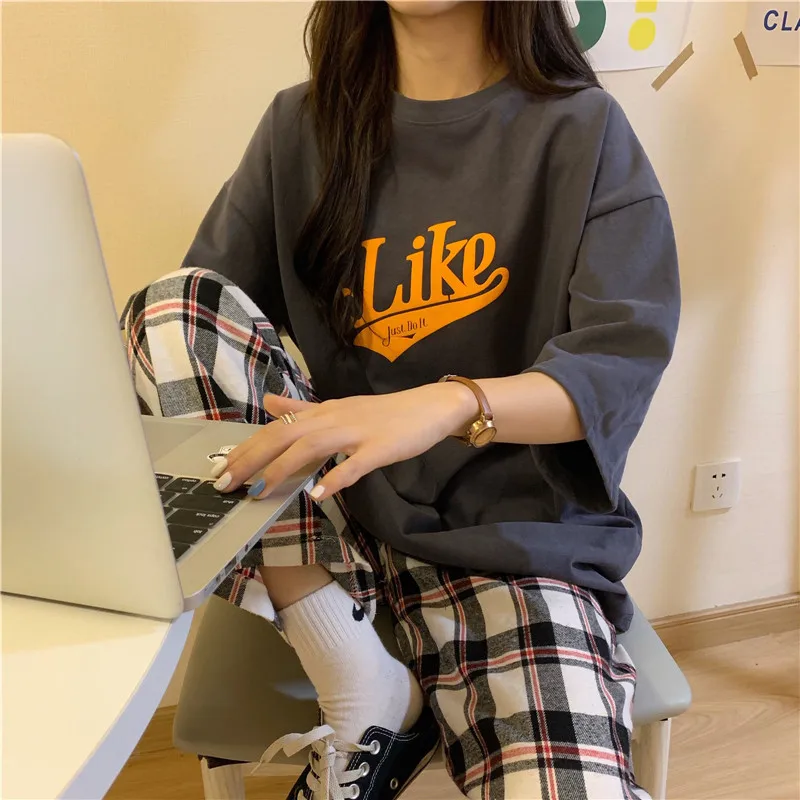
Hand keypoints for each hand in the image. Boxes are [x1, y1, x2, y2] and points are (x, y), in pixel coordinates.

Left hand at [212, 382, 477, 501]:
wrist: (431, 406)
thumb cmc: (385, 413)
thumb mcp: (339, 408)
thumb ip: (304, 409)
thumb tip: (270, 402)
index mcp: (323, 412)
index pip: (276, 427)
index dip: (247, 447)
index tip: (221, 469)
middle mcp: (334, 418)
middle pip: (284, 435)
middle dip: (251, 459)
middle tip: (225, 483)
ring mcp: (357, 432)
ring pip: (311, 446)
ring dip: (282, 468)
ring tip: (259, 490)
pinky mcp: (380, 448)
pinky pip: (354, 464)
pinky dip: (334, 479)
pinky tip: (317, 495)